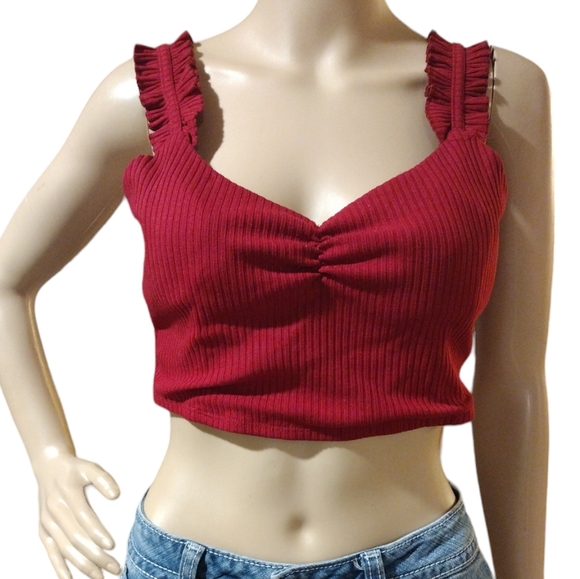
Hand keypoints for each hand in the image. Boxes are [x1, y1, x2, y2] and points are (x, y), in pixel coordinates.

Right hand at [36, 454, 121, 578]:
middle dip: (96, 556)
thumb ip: (103, 478)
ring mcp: (47, 523)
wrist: (50, 468)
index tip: (112, 545)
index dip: (97, 533)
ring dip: (83, 566)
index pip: (83, 518)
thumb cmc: (74, 469)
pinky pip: (51, 553)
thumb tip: (115, 494)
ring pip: (65, 550)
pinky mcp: (43, 531)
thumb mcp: (89, 467)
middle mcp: (54, 511)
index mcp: (66, 495)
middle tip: (115, 567)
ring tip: (101, 577)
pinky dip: (59, 568)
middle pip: (76, 539)